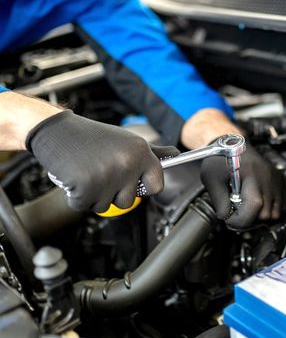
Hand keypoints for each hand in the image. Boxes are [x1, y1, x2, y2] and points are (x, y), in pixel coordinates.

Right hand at [26, 110, 178, 211]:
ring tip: (88, 172)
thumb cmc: (93, 137)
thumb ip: (153, 153)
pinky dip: (77, 197)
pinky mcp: (86, 189)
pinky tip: (75, 177)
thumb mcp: (127, 141)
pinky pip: (85, 206)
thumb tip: (176, 154)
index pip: (157, 185)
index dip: (145, 188)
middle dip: (114, 193)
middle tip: (102, 173)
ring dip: (95, 195)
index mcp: (141, 152)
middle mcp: (128, 164)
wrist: (57, 131)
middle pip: (129, 201)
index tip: (136, 184)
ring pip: (106, 206)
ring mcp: (107, 177)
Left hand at [201, 144, 285, 228]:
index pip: (254, 205)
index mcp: (251, 173)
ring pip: (275, 213)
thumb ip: (218, 200)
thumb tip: (227, 218)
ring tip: (246, 208)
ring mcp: (275, 179)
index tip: (230, 219)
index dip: (241, 219)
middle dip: (249, 219)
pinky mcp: (280, 181)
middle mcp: (267, 176)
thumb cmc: (220, 158)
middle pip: (266, 213)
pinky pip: (281, 206)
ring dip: (260, 216)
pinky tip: (256, 205)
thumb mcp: (211, 178)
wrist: (232, 143)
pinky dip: (270, 210)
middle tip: (235, 213)